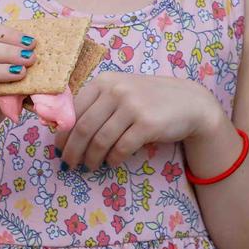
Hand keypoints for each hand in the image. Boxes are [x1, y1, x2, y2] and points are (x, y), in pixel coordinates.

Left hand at [55, 72, 225, 170]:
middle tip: (69, 164)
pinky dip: (113, 160)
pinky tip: (112, 163)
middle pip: (83, 128)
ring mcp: (132, 106)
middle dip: (72, 151)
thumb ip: (96, 104)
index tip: (59, 149)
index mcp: (104, 81)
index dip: (63, 134)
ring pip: (99, 141)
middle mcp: (116, 90)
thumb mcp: (120, 91)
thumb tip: (64, 131)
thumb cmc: (149, 99)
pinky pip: (121, 148)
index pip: (73, 111)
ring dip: (91, 159)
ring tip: (90, 166)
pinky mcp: (146, 124)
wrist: (189, 102)